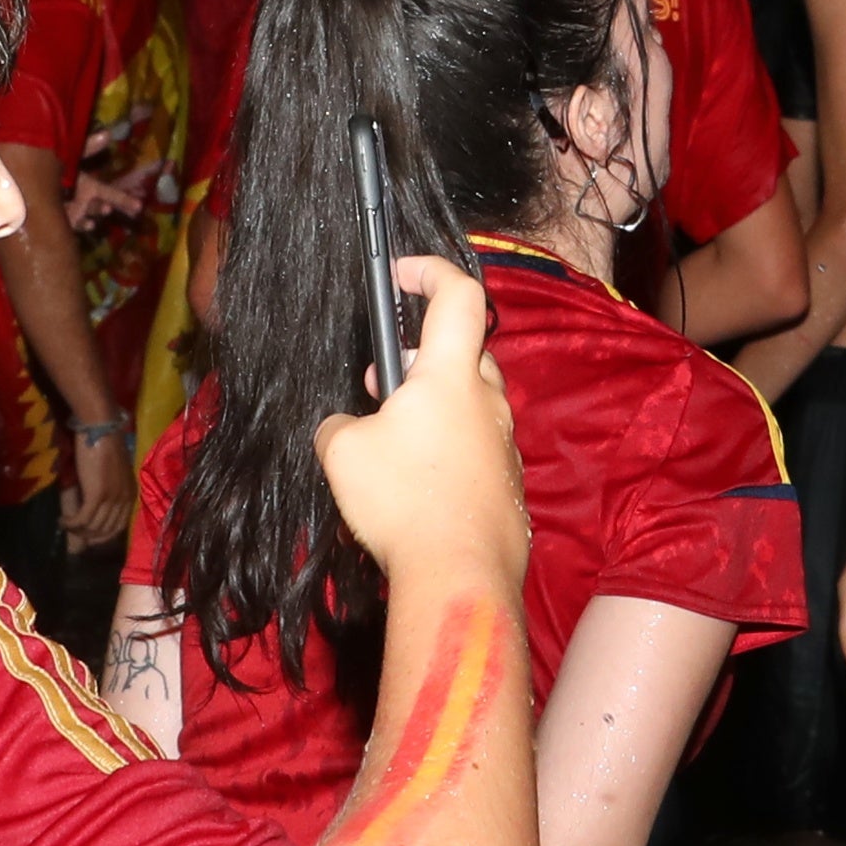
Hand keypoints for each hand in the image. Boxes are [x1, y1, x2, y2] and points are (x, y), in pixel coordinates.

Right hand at [59, 422, 133, 551]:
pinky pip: (83, 519)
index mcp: (130, 493)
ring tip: (65, 525)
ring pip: (94, 526)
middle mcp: (124, 499)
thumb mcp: (113, 470)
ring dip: (78, 530)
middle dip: (90, 536)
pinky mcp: (97, 495)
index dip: (104, 535)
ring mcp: (111, 498)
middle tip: (75, 535)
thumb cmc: (105, 443)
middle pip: (107, 529)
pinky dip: (71, 523)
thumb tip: (96, 502)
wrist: (101, 428)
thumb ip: (110, 486)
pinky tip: (62, 521)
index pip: (119, 525)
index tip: (90, 537)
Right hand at [316, 254, 523, 595]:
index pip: (458, 295)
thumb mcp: (341, 452)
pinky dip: (446, 452)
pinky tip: (415, 487)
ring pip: (469, 405)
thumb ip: (339, 425)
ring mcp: (503, 444)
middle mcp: (486, 402)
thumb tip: (343, 429)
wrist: (459, 574)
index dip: (429, 271)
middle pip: (463, 354)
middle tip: (381, 383)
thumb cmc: (402, 501)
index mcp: (450, 376)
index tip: (400, 272)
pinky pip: (476, 450)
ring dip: (432, 409)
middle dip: (419, 357)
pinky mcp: (506, 484)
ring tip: (390, 441)